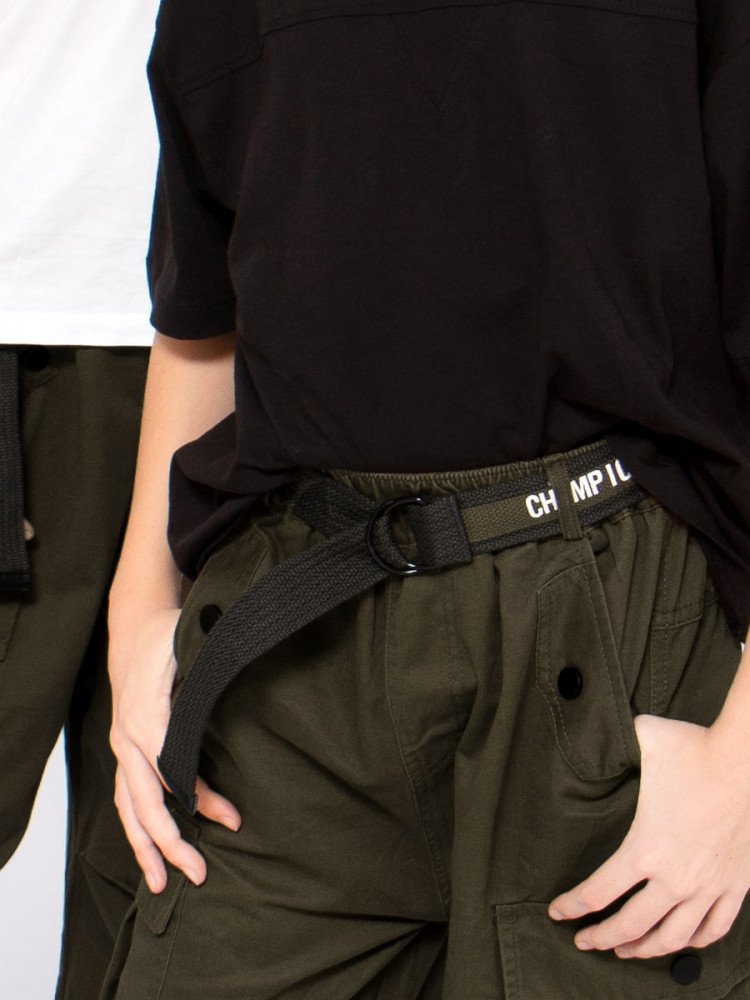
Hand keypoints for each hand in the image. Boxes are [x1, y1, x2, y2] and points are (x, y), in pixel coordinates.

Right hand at [109, 607, 240, 892]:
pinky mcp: (126, 753)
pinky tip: (151, 856)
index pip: (172, 770)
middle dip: (170, 842)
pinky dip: (138, 830)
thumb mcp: (189, 644)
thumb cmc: (168, 637)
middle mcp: (129, 739)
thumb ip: (209, 669)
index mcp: (147, 716)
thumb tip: (241, 674)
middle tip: (199, 873)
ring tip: (161, 886)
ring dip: (145, 848)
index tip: (231, 819)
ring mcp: (123, 749)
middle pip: (145, 802)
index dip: (200, 798)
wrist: (135, 631)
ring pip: (129, 808)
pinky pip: (127, 799)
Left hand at [549, 714, 749, 957]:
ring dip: (644, 949)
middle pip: (630, 925)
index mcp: (645, 848)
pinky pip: (713, 928)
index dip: (573, 906)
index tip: (557, 911)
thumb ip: (616, 740)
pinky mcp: (736, 886)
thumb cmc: (694, 748)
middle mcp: (675, 877)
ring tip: (626, 950)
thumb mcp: (642, 739)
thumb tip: (601, 728)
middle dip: (602, 937)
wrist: (745, 759)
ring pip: (672, 937)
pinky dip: (693, 942)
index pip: (598, 892)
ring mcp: (708, 886)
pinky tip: (680, 942)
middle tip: (585, 941)